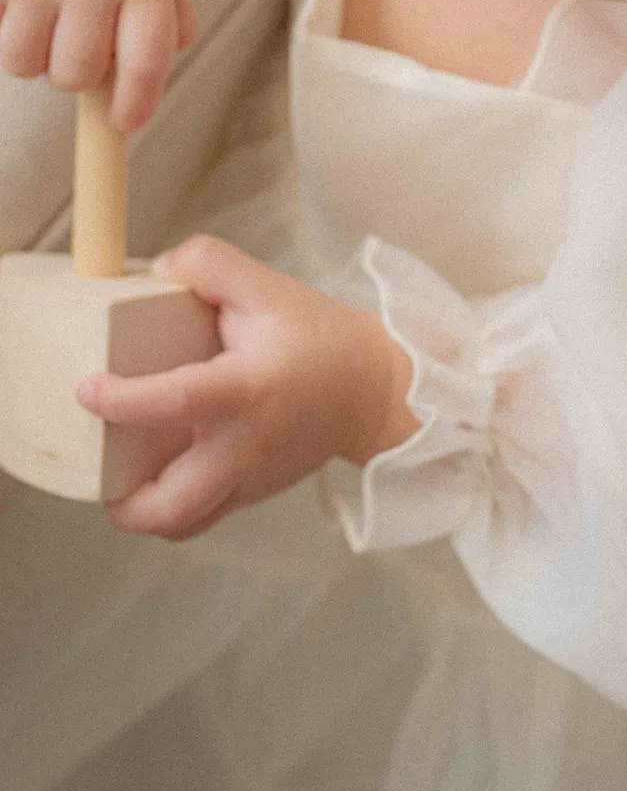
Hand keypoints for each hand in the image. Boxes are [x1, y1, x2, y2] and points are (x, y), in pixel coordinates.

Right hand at [0, 0, 195, 132]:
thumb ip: (170, 9)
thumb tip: (154, 72)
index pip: (146, 62)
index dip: (134, 105)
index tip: (123, 124)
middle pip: (75, 74)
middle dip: (74, 70)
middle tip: (76, 35)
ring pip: (24, 62)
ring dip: (32, 49)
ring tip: (43, 8)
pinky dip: (2, 19)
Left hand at [75, 236, 421, 539]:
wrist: (373, 387)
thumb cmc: (320, 336)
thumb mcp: (269, 286)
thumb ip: (210, 265)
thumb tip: (157, 271)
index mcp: (249, 390)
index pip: (178, 402)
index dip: (124, 399)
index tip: (87, 388)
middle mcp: (247, 446)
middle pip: (175, 508)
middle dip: (123, 505)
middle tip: (97, 472)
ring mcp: (252, 478)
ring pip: (184, 525)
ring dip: (143, 513)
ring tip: (120, 477)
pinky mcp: (254, 493)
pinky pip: (202, 516)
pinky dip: (171, 506)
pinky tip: (159, 470)